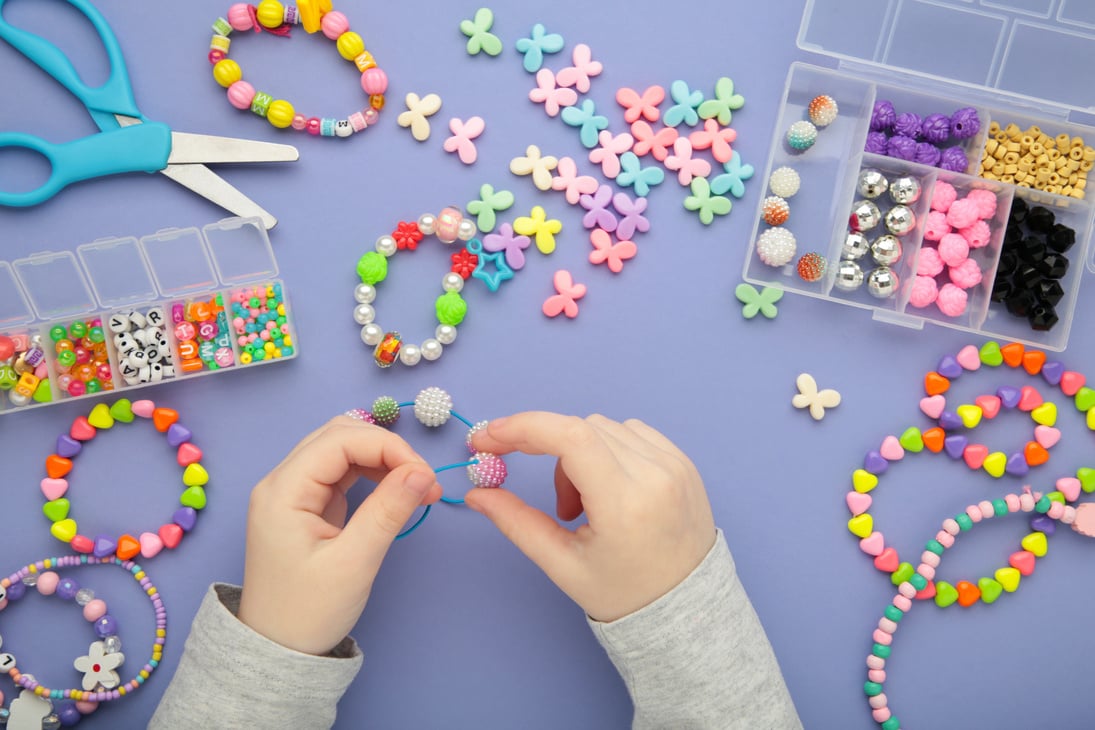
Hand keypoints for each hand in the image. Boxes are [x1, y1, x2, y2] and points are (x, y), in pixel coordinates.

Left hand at [237, 416, 441, 654]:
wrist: (276, 650)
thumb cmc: (308, 612)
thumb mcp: (353, 564)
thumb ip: (387, 512)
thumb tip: (422, 472)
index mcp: (282, 491)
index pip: (340, 440)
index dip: (388, 447)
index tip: (424, 476)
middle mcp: (282, 482)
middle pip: (339, 435)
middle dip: (387, 448)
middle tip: (423, 480)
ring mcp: (292, 491)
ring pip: (341, 448)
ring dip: (382, 458)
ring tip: (416, 486)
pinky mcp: (306, 504)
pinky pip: (341, 471)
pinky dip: (373, 473)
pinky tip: (396, 489)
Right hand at [466, 412, 715, 622]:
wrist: (687, 609)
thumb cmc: (624, 593)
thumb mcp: (563, 565)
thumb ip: (516, 523)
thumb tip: (475, 493)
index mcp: (626, 504)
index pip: (571, 437)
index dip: (523, 428)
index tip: (489, 438)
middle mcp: (656, 475)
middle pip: (581, 429)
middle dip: (546, 450)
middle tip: (546, 498)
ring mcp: (675, 464)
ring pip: (604, 427)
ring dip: (578, 453)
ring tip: (585, 506)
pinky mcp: (683, 461)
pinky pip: (631, 432)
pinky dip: (606, 449)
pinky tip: (607, 488)